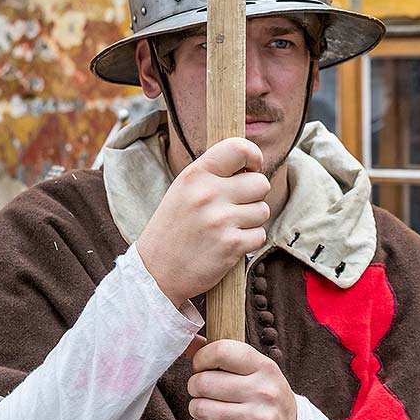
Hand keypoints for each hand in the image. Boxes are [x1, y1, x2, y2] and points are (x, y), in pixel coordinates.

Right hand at [136, 138, 269, 307]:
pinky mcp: (231, 245)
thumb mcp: (183, 190)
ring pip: (263, 210)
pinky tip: (228, 244)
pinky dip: (249, 242)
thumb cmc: (174, 228)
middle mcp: (208, 194)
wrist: (156, 272)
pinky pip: (260, 235)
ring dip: (251, 221)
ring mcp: (220, 220)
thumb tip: (250, 163)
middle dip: (254, 196)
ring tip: (227, 228)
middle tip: (235, 208)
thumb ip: (213, 174)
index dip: (253, 157)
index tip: (251, 169)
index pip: (238, 148)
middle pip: (261, 183)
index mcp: (195, 175)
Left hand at [187, 340, 296, 419]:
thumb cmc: (264, 399)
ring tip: (205, 409)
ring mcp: (259, 419)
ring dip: (196, 409)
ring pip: (201, 409)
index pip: (222, 351)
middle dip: (194, 387)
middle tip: (201, 391)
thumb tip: (191, 342)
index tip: (201, 366)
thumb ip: (223, 355)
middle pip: (204, 382)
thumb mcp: (255, 372)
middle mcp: (264, 391)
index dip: (202, 358)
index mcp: (265, 367)